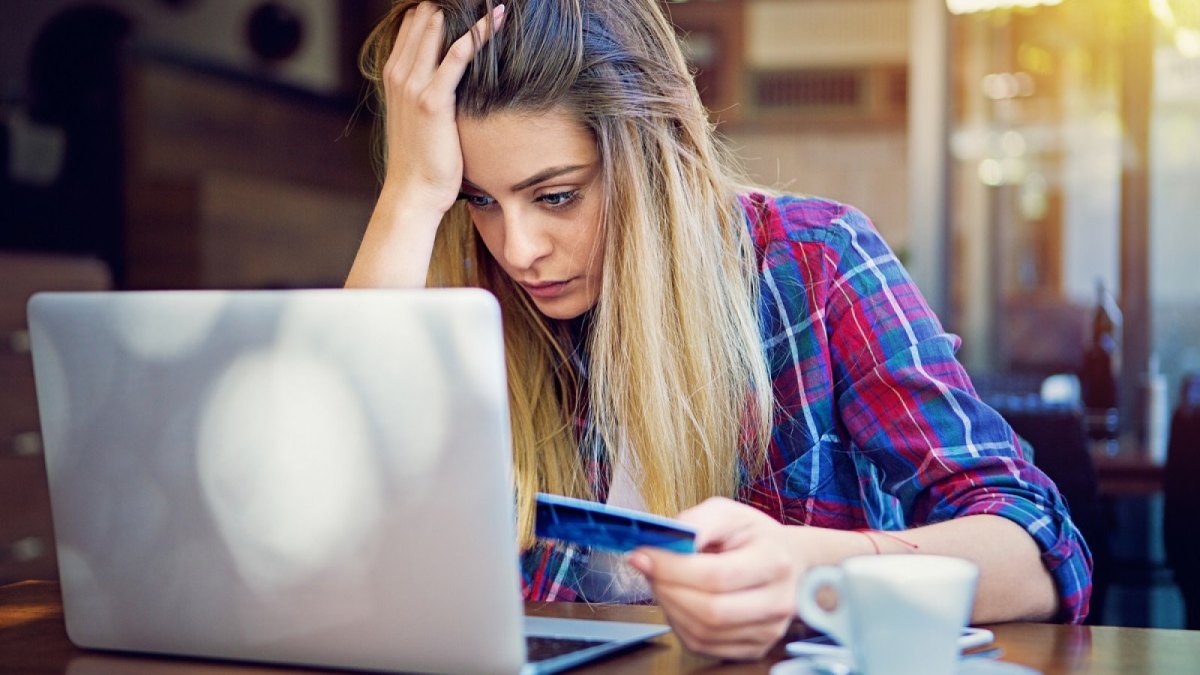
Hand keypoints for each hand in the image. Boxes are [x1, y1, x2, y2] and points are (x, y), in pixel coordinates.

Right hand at [380, 2, 502, 217]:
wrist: (413, 192)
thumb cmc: (422, 159)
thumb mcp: (418, 116)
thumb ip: (427, 90)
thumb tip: (451, 79)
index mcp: (394, 74)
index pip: (412, 22)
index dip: (434, 8)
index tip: (463, 2)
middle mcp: (399, 73)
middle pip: (423, 17)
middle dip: (449, 3)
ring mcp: (413, 85)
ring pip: (438, 28)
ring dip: (466, 10)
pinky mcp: (433, 100)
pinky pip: (458, 55)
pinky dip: (479, 33)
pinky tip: (497, 18)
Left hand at [628, 498, 804, 659]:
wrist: (788, 561)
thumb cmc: (754, 536)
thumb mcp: (728, 513)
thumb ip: (696, 522)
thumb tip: (662, 543)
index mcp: (774, 561)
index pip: (716, 576)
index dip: (672, 568)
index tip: (643, 554)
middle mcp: (778, 602)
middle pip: (710, 611)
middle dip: (666, 589)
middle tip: (648, 568)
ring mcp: (768, 631)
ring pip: (703, 632)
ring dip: (669, 607)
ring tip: (663, 582)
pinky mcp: (754, 648)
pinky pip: (704, 646)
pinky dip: (680, 624)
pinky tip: (679, 601)